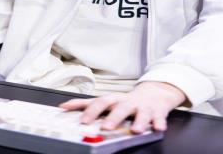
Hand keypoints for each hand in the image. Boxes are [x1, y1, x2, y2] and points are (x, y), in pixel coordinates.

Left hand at [59, 81, 186, 132]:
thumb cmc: (126, 100)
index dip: (91, 111)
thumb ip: (87, 104)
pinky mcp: (157, 111)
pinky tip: (158, 128)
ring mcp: (143, 106)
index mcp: (114, 100)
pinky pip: (159, 116)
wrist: (154, 93)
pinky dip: (158, 122)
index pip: (100, 102)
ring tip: (136, 130)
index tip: (83, 120)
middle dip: (113, 117)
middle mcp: (127, 102)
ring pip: (141, 112)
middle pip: (120, 107)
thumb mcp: (107, 100)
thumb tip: (63, 107)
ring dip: (139, 120)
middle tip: (106, 127)